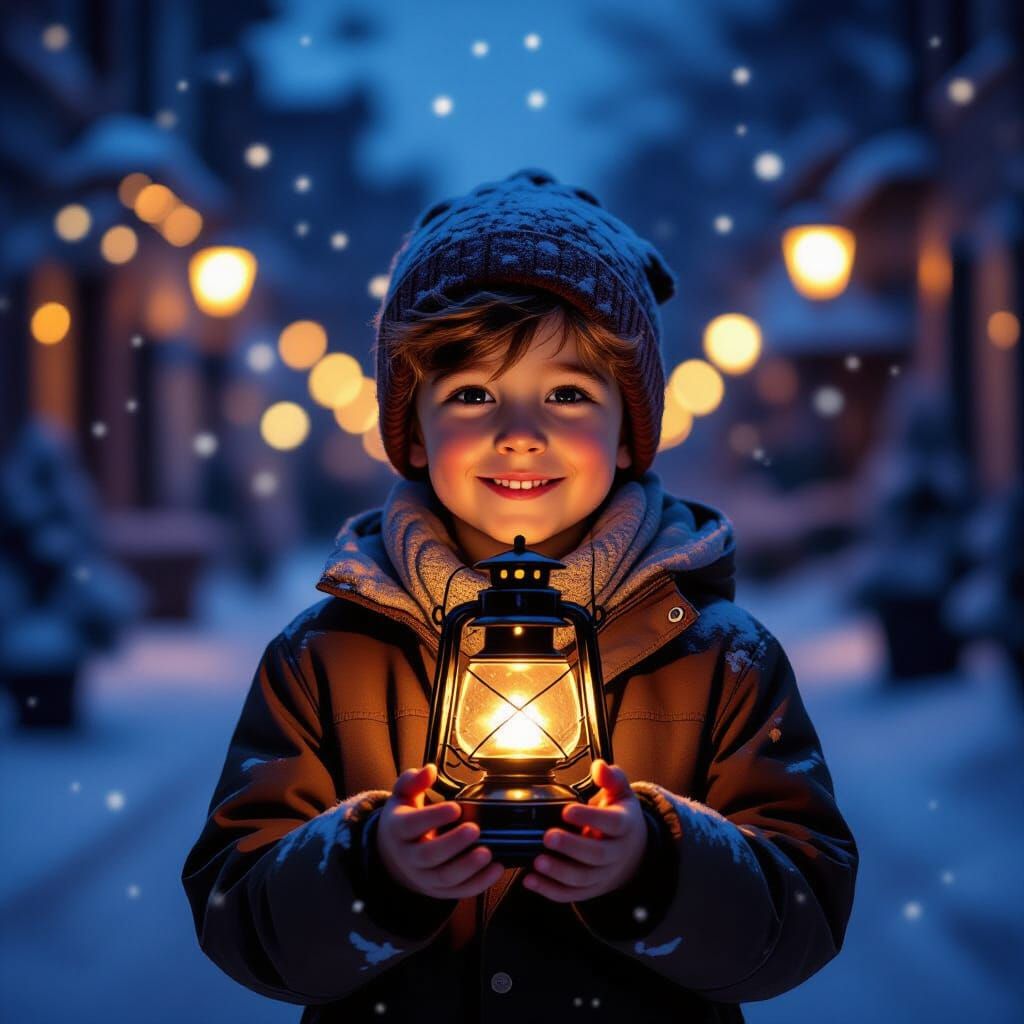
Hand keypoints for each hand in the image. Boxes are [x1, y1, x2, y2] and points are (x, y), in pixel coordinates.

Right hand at [376, 763, 504, 899]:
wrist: (394, 856)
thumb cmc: (404, 819)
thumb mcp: (402, 796)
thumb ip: (413, 780)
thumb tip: (429, 770)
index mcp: (399, 830)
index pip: (412, 825)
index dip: (433, 817)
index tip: (455, 807)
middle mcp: (409, 857)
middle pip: (428, 855)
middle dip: (453, 844)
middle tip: (475, 829)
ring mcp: (423, 877)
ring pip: (444, 878)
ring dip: (468, 868)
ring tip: (488, 853)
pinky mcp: (438, 891)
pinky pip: (458, 891)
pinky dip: (479, 884)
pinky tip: (496, 869)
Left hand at [522, 759, 647, 903]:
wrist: (634, 852)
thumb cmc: (620, 817)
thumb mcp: (621, 793)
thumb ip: (611, 778)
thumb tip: (601, 766)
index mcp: (625, 826)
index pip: (612, 823)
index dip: (591, 818)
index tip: (567, 810)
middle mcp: (616, 853)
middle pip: (597, 855)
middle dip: (571, 847)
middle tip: (548, 836)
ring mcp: (603, 874)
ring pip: (583, 878)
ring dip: (559, 872)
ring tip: (538, 861)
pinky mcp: (590, 889)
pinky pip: (571, 894)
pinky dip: (550, 890)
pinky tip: (531, 879)